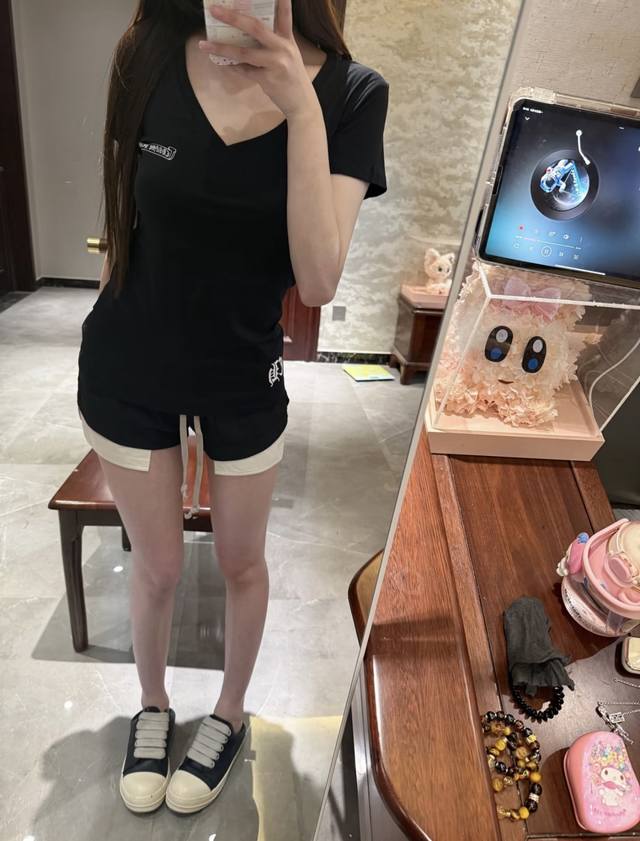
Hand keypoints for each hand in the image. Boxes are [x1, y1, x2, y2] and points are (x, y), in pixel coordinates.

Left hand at [200, 1, 316, 118]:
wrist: (302, 103)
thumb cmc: (292, 76)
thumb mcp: (289, 54)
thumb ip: (274, 42)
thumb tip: (246, 31)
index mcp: (287, 39)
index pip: (285, 15)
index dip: (281, 1)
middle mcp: (282, 48)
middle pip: (255, 28)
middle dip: (233, 17)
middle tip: (215, 10)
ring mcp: (275, 64)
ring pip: (244, 53)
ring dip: (222, 48)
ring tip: (204, 44)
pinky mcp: (268, 80)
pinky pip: (245, 71)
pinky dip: (233, 68)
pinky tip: (223, 64)